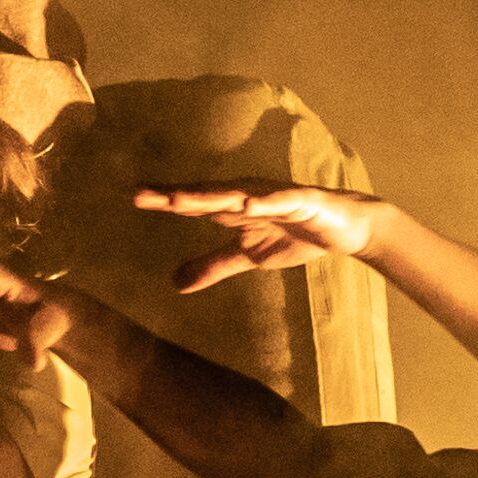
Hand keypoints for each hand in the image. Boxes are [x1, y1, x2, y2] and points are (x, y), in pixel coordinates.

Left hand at [135, 182, 393, 294]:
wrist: (344, 229)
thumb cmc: (294, 234)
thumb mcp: (248, 256)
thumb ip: (213, 265)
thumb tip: (175, 283)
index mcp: (233, 207)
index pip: (193, 204)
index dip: (163, 201)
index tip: (132, 200)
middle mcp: (248, 195)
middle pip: (205, 195)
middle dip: (174, 195)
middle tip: (140, 195)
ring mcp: (274, 195)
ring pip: (236, 194)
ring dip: (208, 196)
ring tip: (179, 199)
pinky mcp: (303, 199)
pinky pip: (281, 200)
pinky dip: (264, 200)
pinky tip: (247, 203)